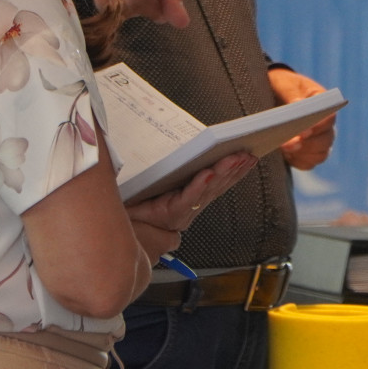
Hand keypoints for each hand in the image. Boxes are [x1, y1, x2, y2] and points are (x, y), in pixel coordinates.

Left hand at [126, 150, 256, 236]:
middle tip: (247, 153)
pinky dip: (200, 185)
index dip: (236, 170)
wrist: (117, 223)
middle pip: (218, 184)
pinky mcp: (170, 214)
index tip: (250, 155)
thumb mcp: (161, 182)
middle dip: (235, 168)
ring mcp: (183, 211)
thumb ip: (176, 168)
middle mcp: (191, 205)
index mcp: (191, 196)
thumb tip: (191, 144)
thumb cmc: (137, 203)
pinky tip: (208, 173)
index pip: (219, 181)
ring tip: (235, 158)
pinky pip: (188, 198)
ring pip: (208, 189)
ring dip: (224, 173)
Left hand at [268, 68, 336, 170]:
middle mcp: (325, 124)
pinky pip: (309, 163)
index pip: (329, 117)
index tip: (304, 131)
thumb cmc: (281, 86)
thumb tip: (297, 105)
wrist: (273, 95)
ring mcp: (317, 140)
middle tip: (289, 144)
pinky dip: (299, 161)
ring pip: (320, 153)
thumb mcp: (284, 84)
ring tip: (285, 149)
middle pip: (326, 139)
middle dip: (308, 143)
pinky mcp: (306, 153)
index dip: (318, 126)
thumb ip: (291, 93)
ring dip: (303, 154)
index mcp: (323, 103)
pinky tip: (286, 157)